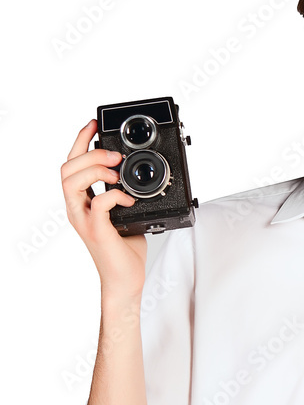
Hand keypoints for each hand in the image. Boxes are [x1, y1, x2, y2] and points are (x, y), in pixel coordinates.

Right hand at [61, 118, 146, 297]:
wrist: (125, 280)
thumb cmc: (124, 251)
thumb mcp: (124, 214)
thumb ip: (122, 195)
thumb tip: (135, 178)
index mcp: (82, 202)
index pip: (72, 164)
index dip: (80, 140)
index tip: (93, 124)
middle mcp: (78, 209)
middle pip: (67, 168)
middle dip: (90, 152)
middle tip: (114, 154)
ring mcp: (84, 220)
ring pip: (72, 182)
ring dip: (95, 170)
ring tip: (116, 173)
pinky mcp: (97, 232)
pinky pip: (98, 204)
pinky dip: (115, 195)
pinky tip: (128, 198)